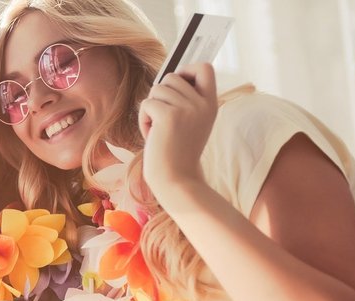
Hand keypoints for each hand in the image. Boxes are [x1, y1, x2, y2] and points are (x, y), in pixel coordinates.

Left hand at [138, 62, 218, 193]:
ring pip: (157, 89)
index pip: (205, 68)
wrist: (176, 178)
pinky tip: (153, 136)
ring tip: (159, 130)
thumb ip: (186, 100)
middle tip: (164, 121)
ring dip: (151, 109)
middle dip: (161, 96)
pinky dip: (144, 120)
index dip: (187, 70)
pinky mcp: (169, 115)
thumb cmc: (177, 152)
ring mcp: (187, 109)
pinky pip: (146, 104)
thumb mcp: (190, 122)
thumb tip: (169, 77)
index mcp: (211, 104)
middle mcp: (202, 104)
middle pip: (172, 76)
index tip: (177, 86)